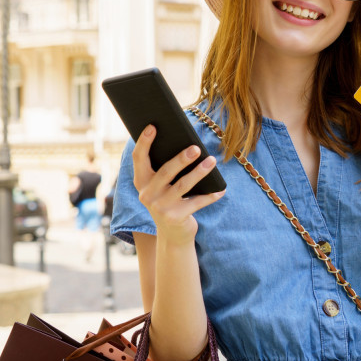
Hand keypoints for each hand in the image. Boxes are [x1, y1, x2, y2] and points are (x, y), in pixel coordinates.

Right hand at [132, 125, 224, 242]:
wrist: (172, 234)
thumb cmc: (169, 200)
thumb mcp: (162, 186)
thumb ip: (165, 168)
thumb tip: (187, 144)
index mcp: (141, 181)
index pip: (138, 158)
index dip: (144, 142)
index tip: (152, 126)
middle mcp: (147, 194)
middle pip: (165, 171)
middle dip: (181, 158)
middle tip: (196, 147)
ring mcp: (160, 208)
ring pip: (183, 185)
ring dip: (200, 172)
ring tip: (212, 160)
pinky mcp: (175, 218)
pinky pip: (196, 203)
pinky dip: (210, 196)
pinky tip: (221, 189)